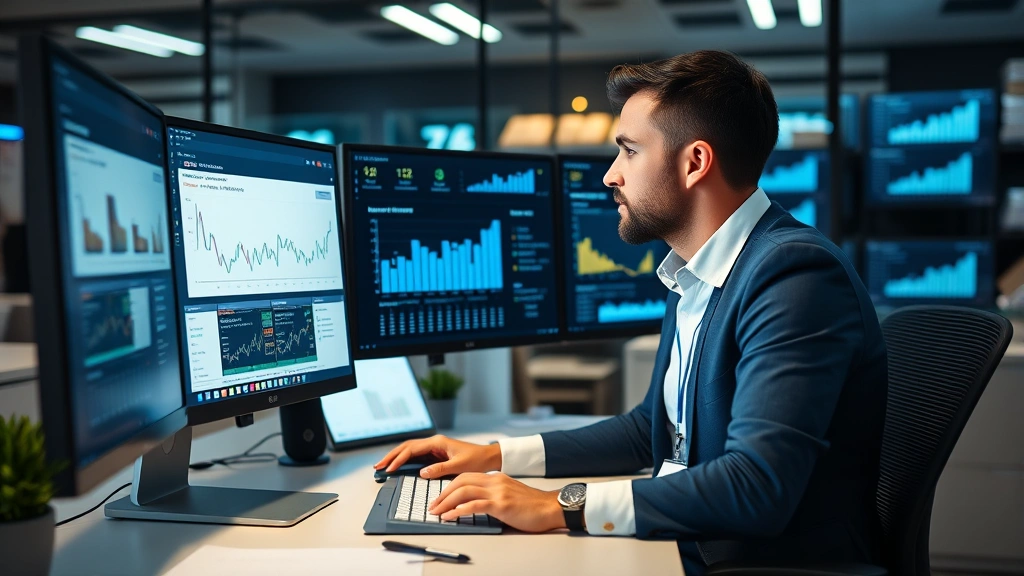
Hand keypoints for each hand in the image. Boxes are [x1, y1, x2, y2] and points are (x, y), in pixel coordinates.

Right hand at [374, 435, 501, 478]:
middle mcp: (434, 443)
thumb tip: (421, 472)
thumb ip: (440, 469)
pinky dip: (405, 461)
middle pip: (407, 447)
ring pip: (410, 450)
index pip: (412, 449)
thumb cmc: (477, 460)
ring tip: (383, 466)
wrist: (489, 457)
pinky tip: (397, 466)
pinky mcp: (436, 454)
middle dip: (391, 456)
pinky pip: (416, 456)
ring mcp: (434, 448)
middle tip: (378, 466)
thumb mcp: (459, 466)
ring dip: (396, 457)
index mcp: (437, 442)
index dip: (399, 459)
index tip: (389, 469)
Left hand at [428, 472, 566, 532]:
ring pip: (464, 491)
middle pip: (460, 481)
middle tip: (433, 506)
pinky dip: (458, 510)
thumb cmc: (532, 506)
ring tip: (437, 513)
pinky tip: (450, 517)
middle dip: (443, 494)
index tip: (440, 498)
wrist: (550, 508)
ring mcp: (498, 491)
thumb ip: (493, 494)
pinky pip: (474, 505)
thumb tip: (473, 504)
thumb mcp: (509, 494)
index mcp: (495, 477)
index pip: (465, 477)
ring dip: (446, 502)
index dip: (449, 487)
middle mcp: (494, 481)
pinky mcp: (501, 504)